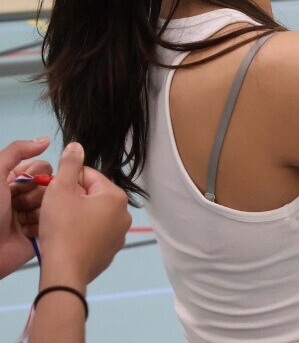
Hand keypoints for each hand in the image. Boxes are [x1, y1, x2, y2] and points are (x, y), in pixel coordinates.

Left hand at [1, 136, 50, 277]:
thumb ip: (16, 152)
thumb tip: (45, 140)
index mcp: (13, 181)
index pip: (43, 168)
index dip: (37, 175)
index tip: (20, 185)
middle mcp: (25, 196)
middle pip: (53, 184)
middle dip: (37, 195)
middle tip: (17, 206)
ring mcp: (33, 215)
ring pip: (56, 204)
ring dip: (37, 212)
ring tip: (19, 222)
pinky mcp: (40, 233)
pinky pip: (55, 223)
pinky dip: (41, 227)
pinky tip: (27, 232)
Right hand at [36, 143, 130, 287]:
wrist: (65, 270)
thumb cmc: (62, 228)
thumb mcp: (61, 190)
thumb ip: (70, 165)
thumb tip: (77, 146)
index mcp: (116, 197)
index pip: (90, 176)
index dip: (69, 180)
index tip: (55, 190)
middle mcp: (125, 215)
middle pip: (94, 196)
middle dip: (75, 198)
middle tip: (55, 208)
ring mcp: (120, 235)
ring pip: (95, 216)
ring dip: (79, 215)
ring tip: (60, 224)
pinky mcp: (110, 252)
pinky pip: (95, 234)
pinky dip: (82, 233)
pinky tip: (68, 238)